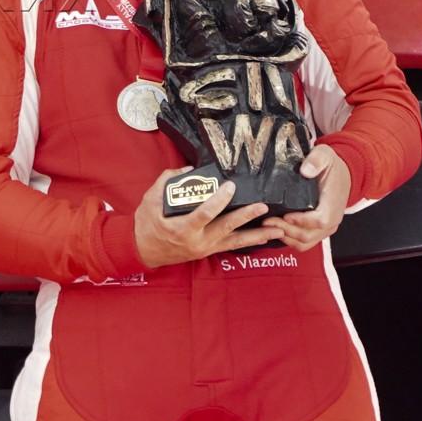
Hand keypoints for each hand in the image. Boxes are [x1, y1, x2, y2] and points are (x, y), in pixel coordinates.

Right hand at [133, 167, 281, 268]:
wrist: (143, 250)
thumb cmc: (146, 224)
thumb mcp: (150, 200)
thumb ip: (168, 181)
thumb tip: (190, 169)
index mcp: (182, 227)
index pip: (205, 213)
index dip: (219, 200)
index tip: (230, 186)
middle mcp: (197, 240)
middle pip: (226, 227)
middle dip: (246, 217)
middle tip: (263, 207)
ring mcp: (205, 248)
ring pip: (235, 241)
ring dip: (258, 234)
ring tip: (278, 228)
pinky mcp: (209, 251)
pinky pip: (233, 245)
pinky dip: (250, 241)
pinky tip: (266, 236)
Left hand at [272, 145, 350, 252]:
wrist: (343, 174)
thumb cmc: (332, 166)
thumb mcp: (325, 155)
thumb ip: (316, 160)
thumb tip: (306, 170)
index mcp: (333, 203)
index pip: (320, 220)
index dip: (301, 220)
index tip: (285, 214)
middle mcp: (331, 220)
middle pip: (308, 235)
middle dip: (286, 230)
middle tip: (267, 220)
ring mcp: (325, 227)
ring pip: (305, 242)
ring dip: (285, 237)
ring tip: (268, 225)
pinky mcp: (319, 230)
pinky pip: (305, 243)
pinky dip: (290, 240)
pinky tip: (276, 230)